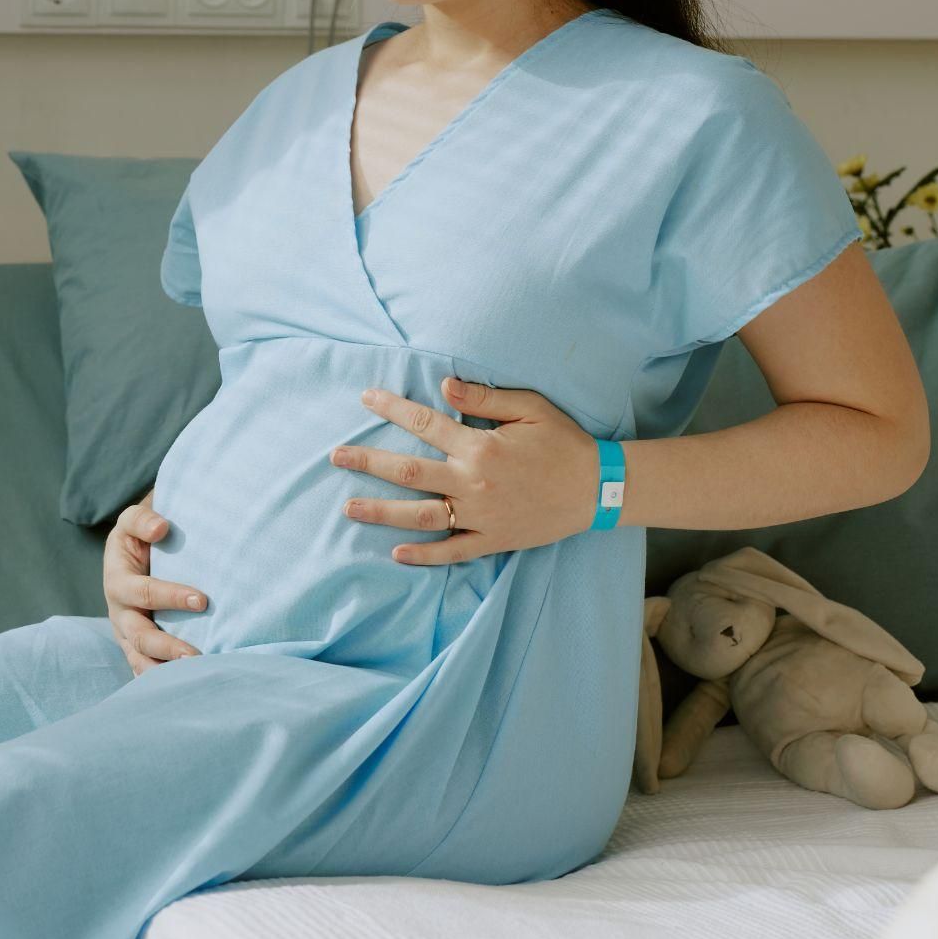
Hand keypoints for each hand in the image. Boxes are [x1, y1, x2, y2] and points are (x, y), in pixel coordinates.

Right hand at [103, 499, 207, 674]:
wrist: (133, 552)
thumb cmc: (139, 536)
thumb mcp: (133, 520)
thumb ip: (142, 519)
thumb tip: (161, 529)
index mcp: (117, 580)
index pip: (142, 592)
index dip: (170, 596)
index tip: (202, 599)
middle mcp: (119, 612)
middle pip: (138, 635)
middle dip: (167, 646)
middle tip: (197, 655)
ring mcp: (125, 634)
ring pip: (139, 660)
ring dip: (164, 671)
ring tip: (192, 680)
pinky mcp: (135, 648)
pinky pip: (142, 670)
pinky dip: (159, 683)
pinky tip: (181, 691)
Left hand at [333, 377, 599, 563]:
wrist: (601, 488)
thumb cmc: (564, 443)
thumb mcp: (530, 408)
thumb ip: (485, 397)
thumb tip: (444, 383)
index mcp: (481, 446)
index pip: (425, 423)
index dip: (392, 408)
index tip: (366, 398)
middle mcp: (474, 482)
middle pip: (408, 471)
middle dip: (369, 461)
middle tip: (337, 456)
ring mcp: (482, 516)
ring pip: (422, 515)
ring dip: (382, 510)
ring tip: (349, 507)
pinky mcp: (494, 540)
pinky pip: (454, 552)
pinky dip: (425, 555)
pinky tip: (396, 553)